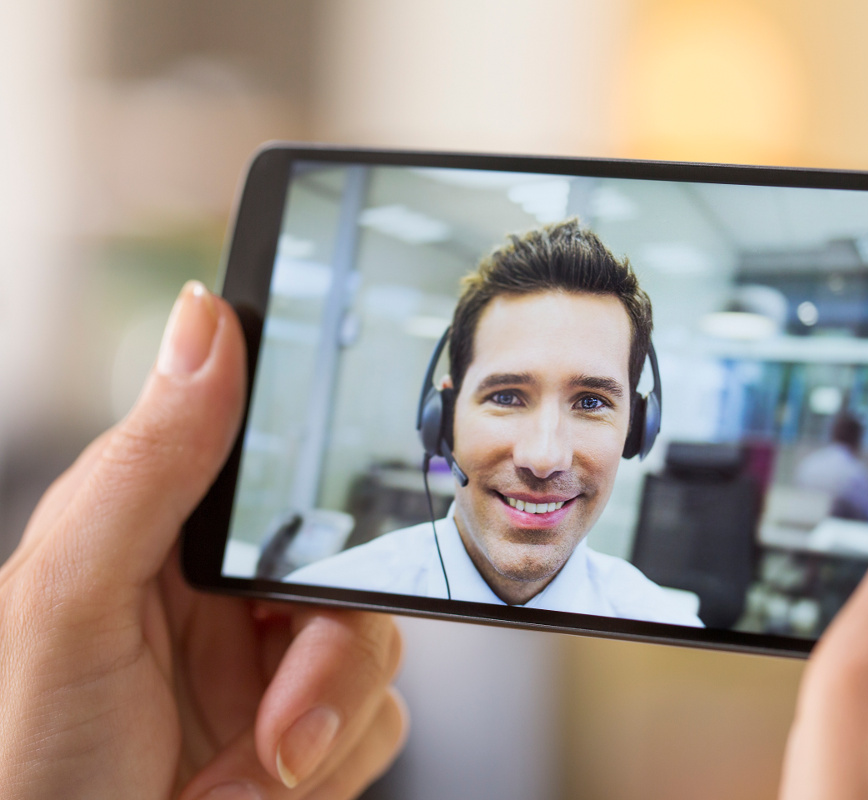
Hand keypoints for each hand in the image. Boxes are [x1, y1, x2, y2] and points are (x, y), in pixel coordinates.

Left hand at [0, 282, 406, 798]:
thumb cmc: (26, 765)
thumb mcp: (72, 601)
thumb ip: (146, 463)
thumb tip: (205, 322)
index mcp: (163, 536)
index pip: (269, 462)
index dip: (320, 467)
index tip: (334, 509)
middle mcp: (226, 595)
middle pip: (351, 565)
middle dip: (327, 658)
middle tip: (281, 722)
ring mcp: (274, 666)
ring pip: (379, 647)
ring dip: (326, 726)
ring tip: (248, 778)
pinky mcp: (314, 731)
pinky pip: (384, 719)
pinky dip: (335, 767)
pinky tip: (260, 789)